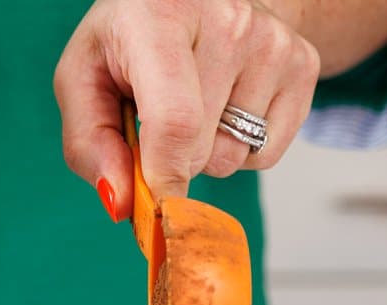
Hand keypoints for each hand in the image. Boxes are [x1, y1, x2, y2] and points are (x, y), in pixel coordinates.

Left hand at [54, 0, 319, 216]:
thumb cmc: (131, 41)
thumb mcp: (83, 78)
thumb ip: (89, 144)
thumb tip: (123, 202)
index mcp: (160, 16)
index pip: (174, 121)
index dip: (164, 177)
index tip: (154, 205)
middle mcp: (226, 20)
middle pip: (203, 149)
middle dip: (172, 159)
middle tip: (157, 119)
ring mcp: (272, 42)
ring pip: (234, 156)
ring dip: (207, 152)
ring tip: (194, 103)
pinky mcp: (302, 63)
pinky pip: (266, 154)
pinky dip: (240, 149)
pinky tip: (225, 106)